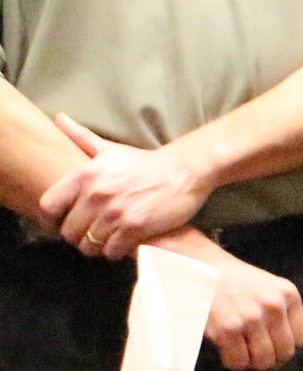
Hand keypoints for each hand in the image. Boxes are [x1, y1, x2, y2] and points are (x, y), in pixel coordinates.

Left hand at [40, 117, 210, 256]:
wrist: (185, 171)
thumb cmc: (146, 163)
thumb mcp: (111, 149)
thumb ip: (81, 137)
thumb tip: (59, 118)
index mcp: (85, 175)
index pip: (48, 206)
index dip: (51, 219)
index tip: (62, 221)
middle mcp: (96, 194)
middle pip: (69, 231)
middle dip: (78, 236)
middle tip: (89, 235)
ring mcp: (115, 212)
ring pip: (89, 244)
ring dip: (96, 247)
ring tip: (106, 241)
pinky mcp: (135, 227)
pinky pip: (111, 250)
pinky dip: (115, 252)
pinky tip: (122, 244)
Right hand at [150, 232, 302, 370]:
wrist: (201, 265)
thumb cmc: (235, 279)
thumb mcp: (270, 287)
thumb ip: (282, 311)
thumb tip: (287, 345)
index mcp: (288, 295)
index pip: (301, 339)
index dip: (286, 345)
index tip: (274, 345)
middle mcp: (273, 306)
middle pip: (284, 353)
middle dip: (270, 357)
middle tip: (256, 352)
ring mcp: (251, 318)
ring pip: (262, 360)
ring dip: (251, 361)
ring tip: (241, 350)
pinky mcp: (227, 328)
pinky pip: (238, 361)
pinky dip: (233, 361)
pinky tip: (227, 348)